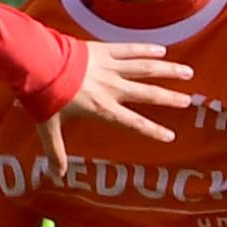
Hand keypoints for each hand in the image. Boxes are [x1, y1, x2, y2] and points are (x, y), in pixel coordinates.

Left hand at [39, 43, 193, 172]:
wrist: (38, 64)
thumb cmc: (44, 97)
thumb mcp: (48, 128)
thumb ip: (56, 152)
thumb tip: (57, 176)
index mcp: (102, 109)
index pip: (134, 123)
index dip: (153, 130)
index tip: (170, 136)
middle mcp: (112, 88)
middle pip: (147, 94)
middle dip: (169, 98)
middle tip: (188, 101)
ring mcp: (110, 67)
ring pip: (145, 69)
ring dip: (168, 70)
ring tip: (187, 72)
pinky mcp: (103, 50)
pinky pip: (129, 50)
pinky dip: (146, 49)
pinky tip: (161, 50)